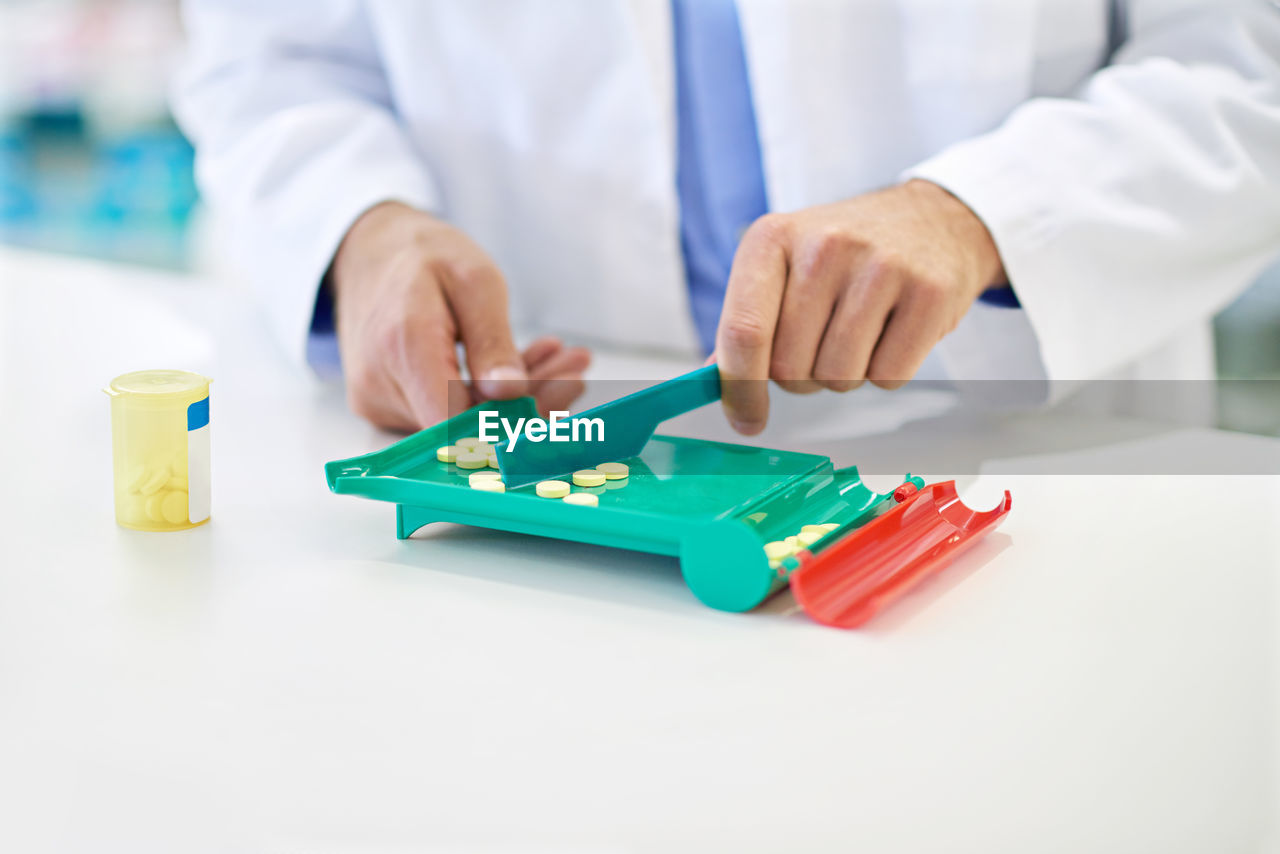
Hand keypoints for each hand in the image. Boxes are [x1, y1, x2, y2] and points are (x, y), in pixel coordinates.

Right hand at [331, 202, 590, 430]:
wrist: (368, 250)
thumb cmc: (421, 254)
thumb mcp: (473, 280)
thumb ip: (492, 341)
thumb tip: (511, 394)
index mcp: (402, 347)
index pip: (456, 424)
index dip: (511, 424)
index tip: (561, 392)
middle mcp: (381, 387)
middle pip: (468, 424)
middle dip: (532, 398)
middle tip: (577, 365)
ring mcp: (381, 402)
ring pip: (463, 420)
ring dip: (519, 394)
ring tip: (560, 358)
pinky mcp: (390, 406)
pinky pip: (449, 411)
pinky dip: (490, 393)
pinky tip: (525, 364)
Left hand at [713, 179, 1005, 433]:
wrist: (931, 219)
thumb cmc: (844, 254)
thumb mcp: (783, 265)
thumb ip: (745, 322)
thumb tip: (711, 381)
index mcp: (772, 238)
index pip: (744, 332)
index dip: (741, 390)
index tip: (746, 420)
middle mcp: (825, 245)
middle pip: (790, 368)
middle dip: (801, 377)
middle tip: (820, 345)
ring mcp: (882, 265)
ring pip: (838, 377)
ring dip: (843, 376)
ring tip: (858, 335)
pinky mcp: (930, 292)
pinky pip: (889, 377)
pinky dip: (886, 373)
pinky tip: (892, 333)